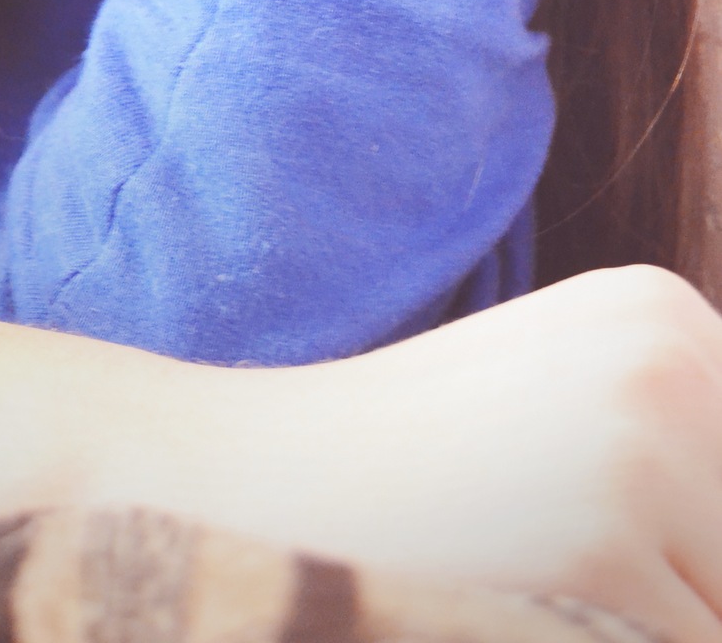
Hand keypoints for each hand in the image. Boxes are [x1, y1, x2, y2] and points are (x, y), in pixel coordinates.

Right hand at [0, 266, 721, 640]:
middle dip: (685, 588)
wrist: (249, 479)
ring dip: (647, 623)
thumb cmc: (409, 475)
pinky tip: (515, 609)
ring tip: (533, 587)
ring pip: (721, 601)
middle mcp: (676, 351)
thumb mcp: (567, 420)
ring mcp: (646, 435)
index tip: (640, 553)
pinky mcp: (606, 535)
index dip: (701, 542)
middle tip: (552, 568)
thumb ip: (678, 464)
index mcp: (669, 311)